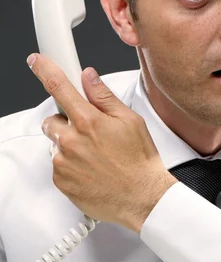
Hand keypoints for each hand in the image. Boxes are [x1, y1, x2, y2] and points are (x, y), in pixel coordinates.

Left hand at [27, 53, 176, 232]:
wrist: (143, 199)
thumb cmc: (140, 162)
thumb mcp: (131, 121)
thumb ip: (105, 97)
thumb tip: (89, 77)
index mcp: (88, 121)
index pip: (59, 86)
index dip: (44, 70)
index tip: (37, 62)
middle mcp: (71, 141)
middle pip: (52, 120)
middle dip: (66, 123)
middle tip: (89, 133)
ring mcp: (64, 162)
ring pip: (56, 145)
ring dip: (69, 147)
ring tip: (95, 157)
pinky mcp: (61, 181)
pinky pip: (58, 166)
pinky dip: (70, 166)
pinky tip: (91, 171)